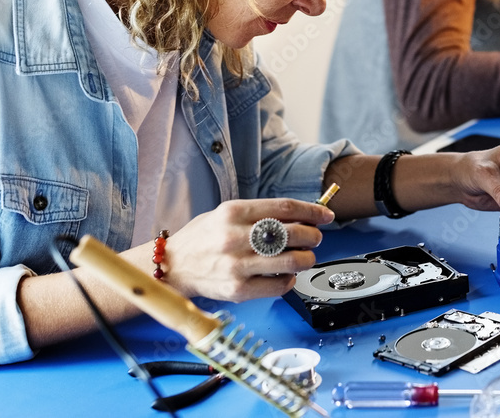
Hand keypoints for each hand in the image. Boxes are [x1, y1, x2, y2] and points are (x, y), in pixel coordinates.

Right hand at [165, 198, 333, 301]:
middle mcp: (235, 237)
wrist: (174, 266)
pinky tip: (286, 275)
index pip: (285, 208)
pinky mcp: (238, 290)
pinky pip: (280, 286)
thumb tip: (300, 216)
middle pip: (294, 234)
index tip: (326, 215)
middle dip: (313, 235)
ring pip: (292, 261)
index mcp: (234, 212)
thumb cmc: (203, 238)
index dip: (312, 211)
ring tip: (303, 257)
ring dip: (306, 259)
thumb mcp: (226, 213)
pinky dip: (290, 280)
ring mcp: (237, 266)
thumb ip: (260, 214)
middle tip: (314, 237)